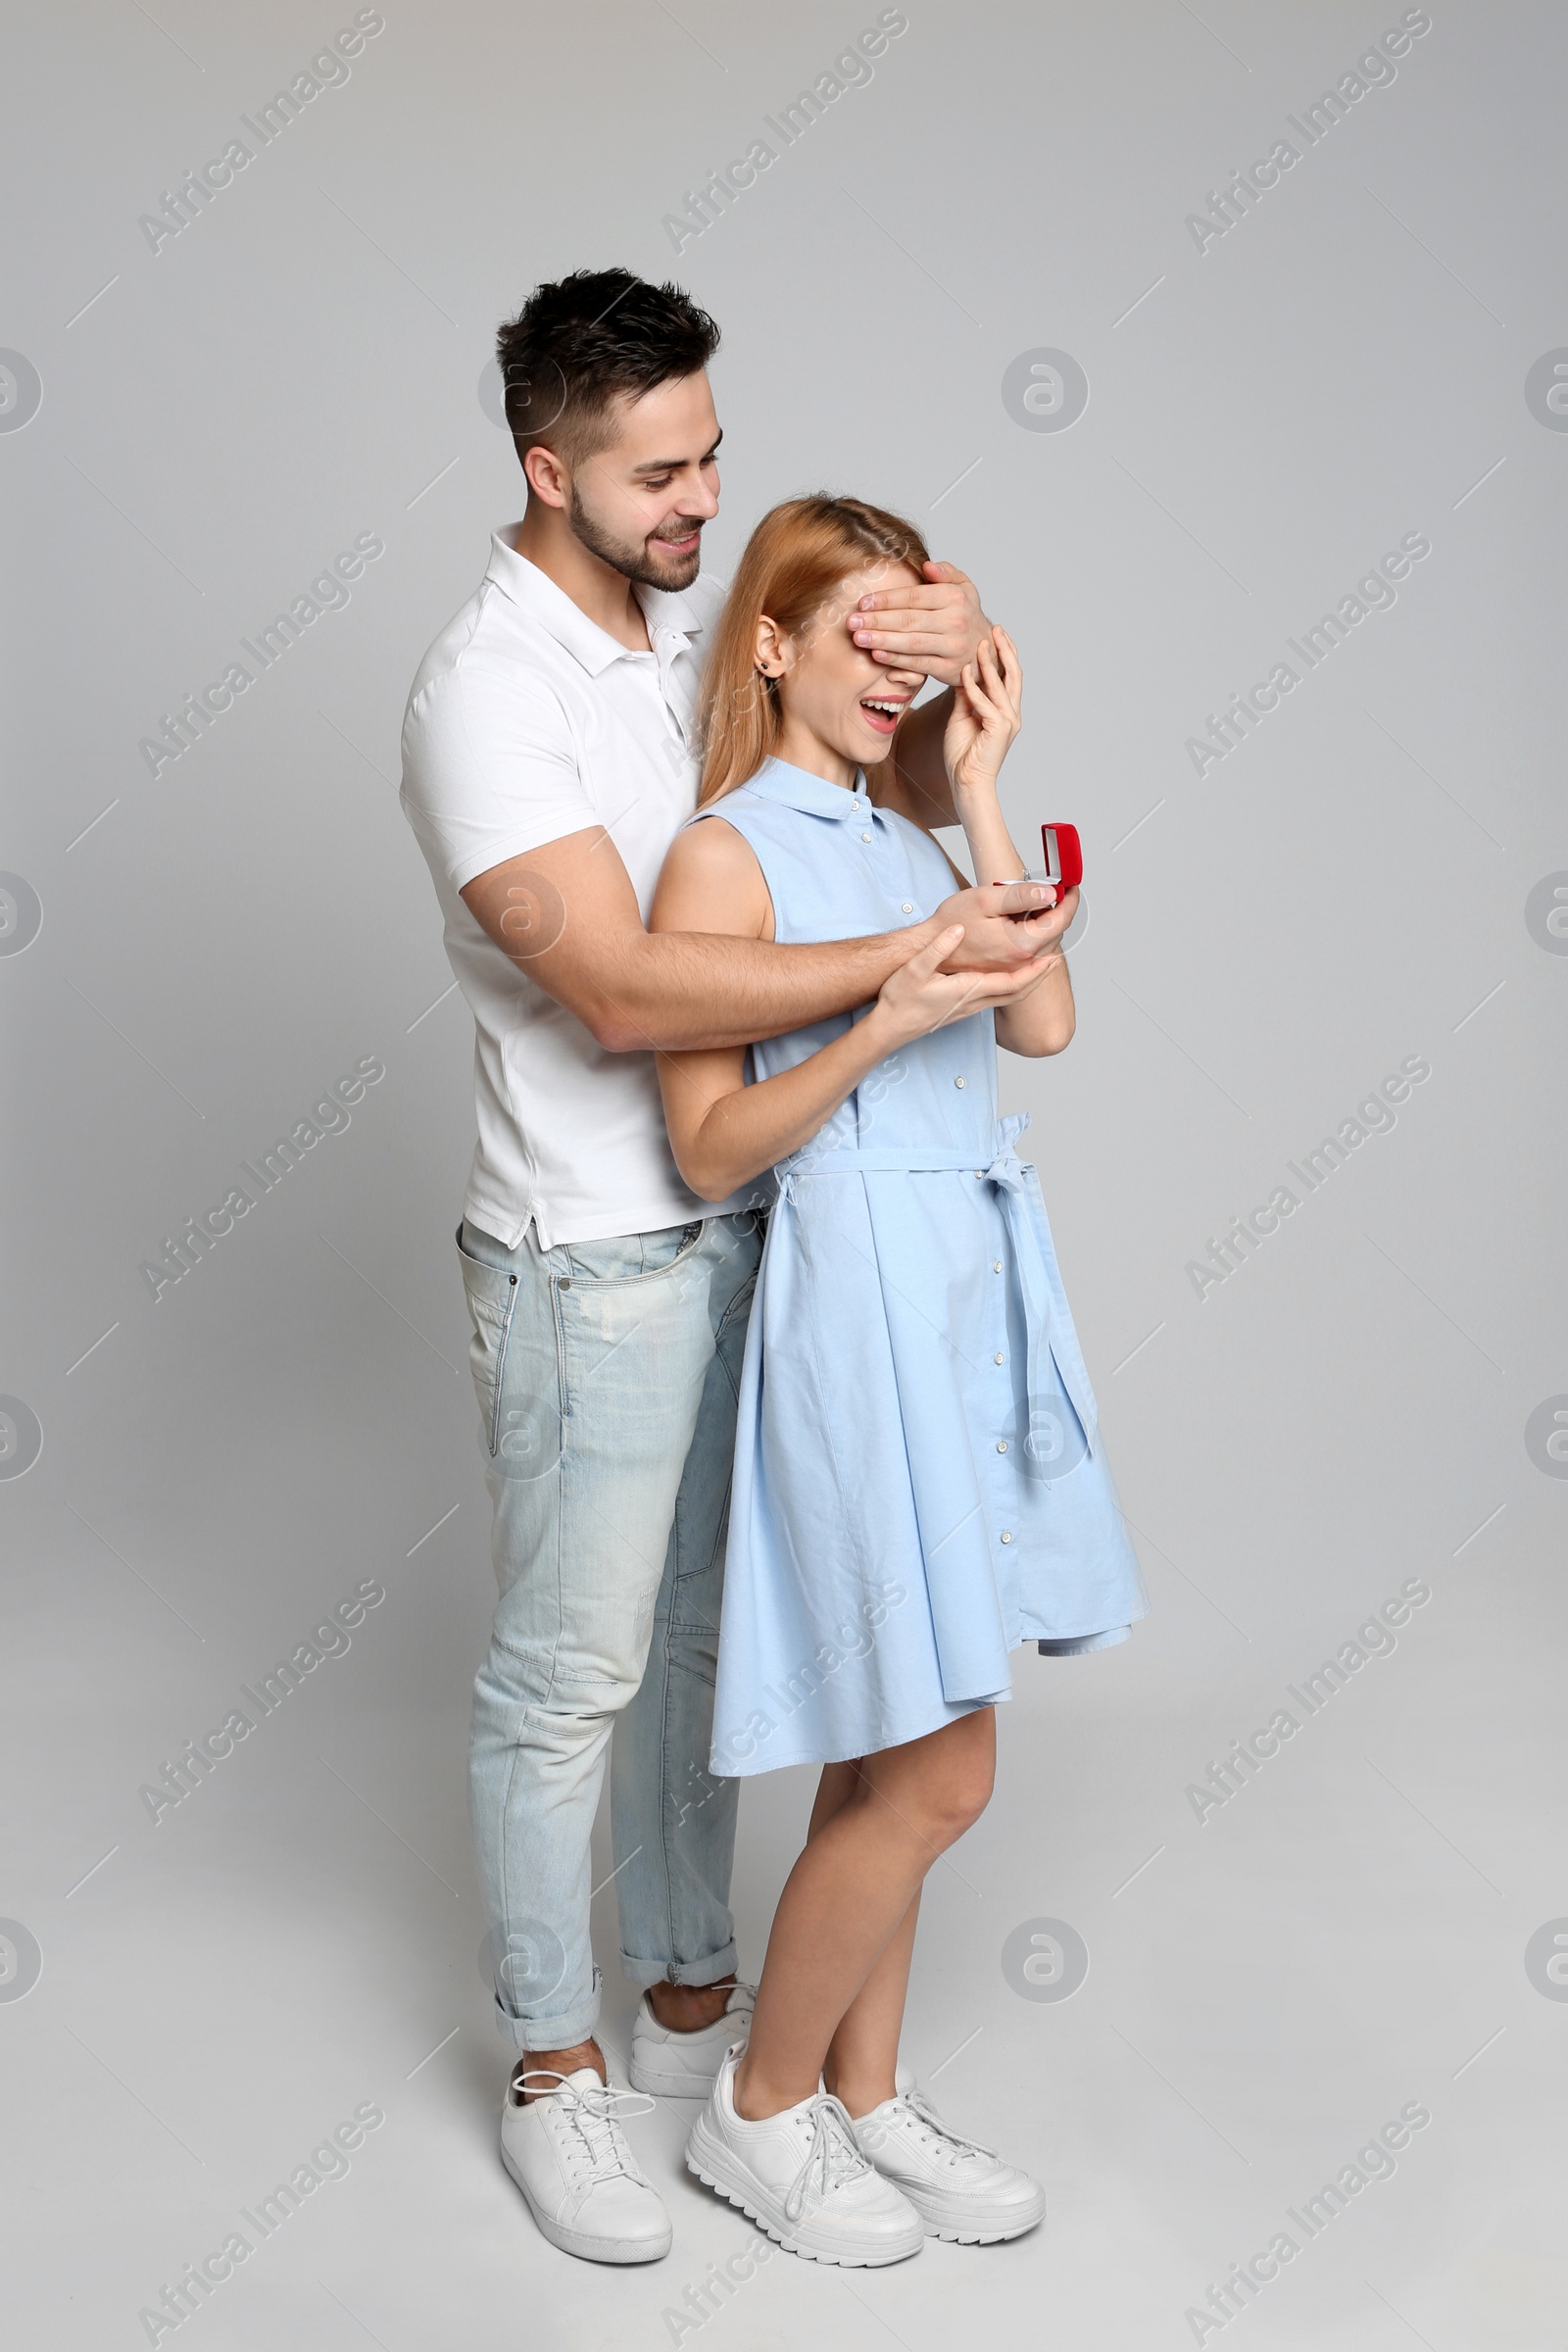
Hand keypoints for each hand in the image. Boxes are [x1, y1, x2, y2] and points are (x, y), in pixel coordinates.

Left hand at [846, 559, 990, 688]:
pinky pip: (917, 663)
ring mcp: (952, 646)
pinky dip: (895, 660)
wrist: (985, 652)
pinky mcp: (948, 668)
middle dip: (877, 620)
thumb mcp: (963, 588)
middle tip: (852, 621)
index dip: (886, 599)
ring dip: (882, 640)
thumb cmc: (966, 615)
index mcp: (954, 597)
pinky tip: (876, 654)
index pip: (913, 597)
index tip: (862, 603)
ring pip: (911, 642)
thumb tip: (927, 565)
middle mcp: (955, 620)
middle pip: (909, 620)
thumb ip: (946, 572)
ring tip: (858, 638)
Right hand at [869, 925, 1045, 1048]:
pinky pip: (998, 997)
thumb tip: (957, 931)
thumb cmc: (900, 1000)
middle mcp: (975, 1002)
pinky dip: (1013, 986)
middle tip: (1057, 961)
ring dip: (1029, 982)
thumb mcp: (914, 970)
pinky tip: (1012, 976)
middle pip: (1018, 992)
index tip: (1052, 959)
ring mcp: (970, 1007)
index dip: (1035, 972)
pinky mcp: (964, 1008)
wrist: (890, 1027)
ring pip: (1009, 996)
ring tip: (1041, 966)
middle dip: (1040, 977)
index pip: (1012, 983)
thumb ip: (936, 950)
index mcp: (969, 991)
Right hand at [925, 879, 1058, 970]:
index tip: (1072, 888)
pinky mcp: (1005, 971)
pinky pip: (1031, 955)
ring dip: (1047, 926)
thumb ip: (1020, 895)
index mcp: (1019, 945)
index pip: (1059, 922)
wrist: (927, 947)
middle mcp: (1019, 963)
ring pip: (1044, 946)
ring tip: (1038, 905)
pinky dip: (1034, 938)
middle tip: (1056, 891)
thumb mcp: (985, 899)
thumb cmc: (950, 923)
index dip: (1070, 901)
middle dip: (1060, 912)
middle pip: (1056, 936)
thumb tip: (1049, 892)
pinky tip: (1022, 923)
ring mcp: (1013, 970)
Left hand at [944, 628, 1021, 798]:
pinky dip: (975, 686)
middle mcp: (1011, 714)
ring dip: (990, 662)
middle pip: (1014, 674)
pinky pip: (986, 702)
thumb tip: (963, 673)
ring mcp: (1008, 721)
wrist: (967, 783)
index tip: (995, 633)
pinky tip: (965, 671)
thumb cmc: (963, 754)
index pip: (1009, 676)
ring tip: (981, 643)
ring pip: (1002, 684)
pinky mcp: (999, 729)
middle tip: (996, 628)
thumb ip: (966, 696)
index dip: (1005, 653)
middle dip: (1006, 650)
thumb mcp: (962, 717)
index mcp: (1006, 711)